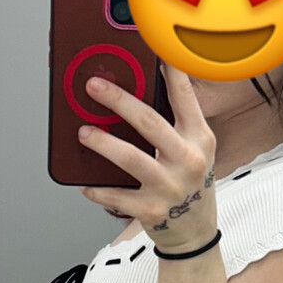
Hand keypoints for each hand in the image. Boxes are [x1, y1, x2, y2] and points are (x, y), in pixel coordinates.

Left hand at [76, 63, 217, 252]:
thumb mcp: (193, 151)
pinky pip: (116, 195)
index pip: (185, 97)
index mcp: (199, 138)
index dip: (170, 71)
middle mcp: (187, 160)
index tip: (153, 49)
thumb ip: (174, 125)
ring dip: (102, 143)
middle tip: (94, 86)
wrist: (194, 233)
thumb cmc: (189, 184)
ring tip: (83, 131)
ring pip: (130, 158)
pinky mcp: (151, 209)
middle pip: (149, 122)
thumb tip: (135, 94)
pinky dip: (97, 189)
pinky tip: (85, 183)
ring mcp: (169, 186)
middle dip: (118, 100)